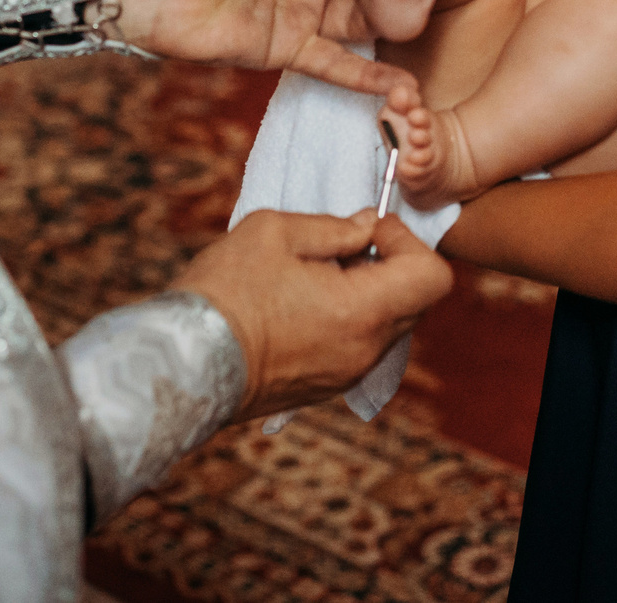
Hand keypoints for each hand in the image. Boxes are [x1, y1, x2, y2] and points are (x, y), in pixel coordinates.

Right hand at [176, 209, 452, 419]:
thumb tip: (366, 227)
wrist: (184, 364)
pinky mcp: (325, 389)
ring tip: (311, 276)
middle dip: (387, 264)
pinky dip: (346, 319)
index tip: (369, 230)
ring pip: (386, 324)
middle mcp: (365, 352)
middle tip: (337, 247)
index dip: (408, 242)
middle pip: (414, 301)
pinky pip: (358, 345)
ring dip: (365, 293)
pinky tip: (298, 304)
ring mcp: (346, 376)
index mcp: (362, 312)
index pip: (432, 277)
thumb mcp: (274, 231)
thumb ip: (333, 227)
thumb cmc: (225, 293)